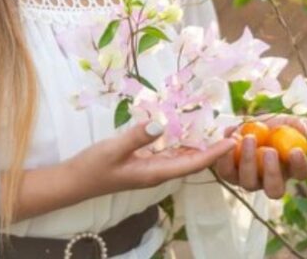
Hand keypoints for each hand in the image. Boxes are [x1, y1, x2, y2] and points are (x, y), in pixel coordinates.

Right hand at [65, 121, 235, 197]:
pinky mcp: (143, 163)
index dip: (213, 153)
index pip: (192, 164)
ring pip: (182, 157)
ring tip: (216, 129)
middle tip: (231, 131)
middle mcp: (157, 172)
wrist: (75, 182)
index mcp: (155, 173)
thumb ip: (136, 137)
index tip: (232, 142)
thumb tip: (160, 124)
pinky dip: (181, 142)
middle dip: (212, 149)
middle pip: (192, 161)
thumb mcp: (113, 149)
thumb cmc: (93, 167)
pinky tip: (186, 130)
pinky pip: (168, 153)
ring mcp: (150, 168)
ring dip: (199, 145)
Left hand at [213, 114, 306, 198]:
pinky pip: (226, 171)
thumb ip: (298, 124)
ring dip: (248, 161)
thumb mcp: (286, 121)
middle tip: (269, 151)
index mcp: (290, 169)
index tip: (295, 150)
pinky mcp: (229, 174)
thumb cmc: (271, 126)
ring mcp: (249, 181)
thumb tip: (303, 129)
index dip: (300, 165)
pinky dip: (227, 155)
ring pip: (248, 183)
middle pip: (274, 190)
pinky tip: (232, 134)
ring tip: (249, 138)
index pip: (301, 174)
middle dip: (272, 173)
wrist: (244, 125)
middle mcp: (270, 182)